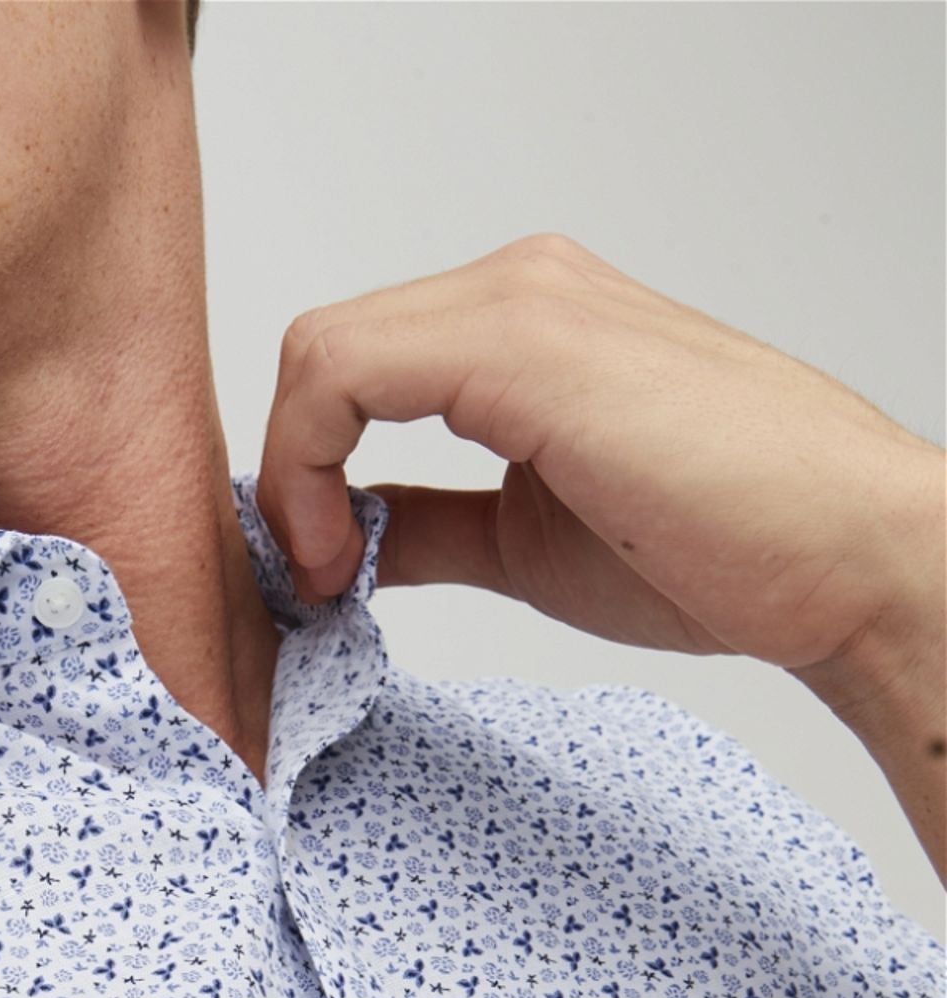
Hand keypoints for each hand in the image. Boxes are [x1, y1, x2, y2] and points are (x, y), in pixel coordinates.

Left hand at [256, 232, 940, 683]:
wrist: (838, 560)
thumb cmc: (725, 549)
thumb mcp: (528, 541)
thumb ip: (434, 525)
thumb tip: (355, 539)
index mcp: (526, 324)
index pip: (355, 366)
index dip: (303, 470)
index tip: (322, 574)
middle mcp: (519, 291)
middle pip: (326, 352)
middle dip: (287, 475)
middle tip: (313, 580)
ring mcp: (521, 302)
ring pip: (322, 351)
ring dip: (291, 474)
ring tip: (328, 572)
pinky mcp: (520, 343)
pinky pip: (343, 368)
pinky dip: (307, 463)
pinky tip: (345, 551)